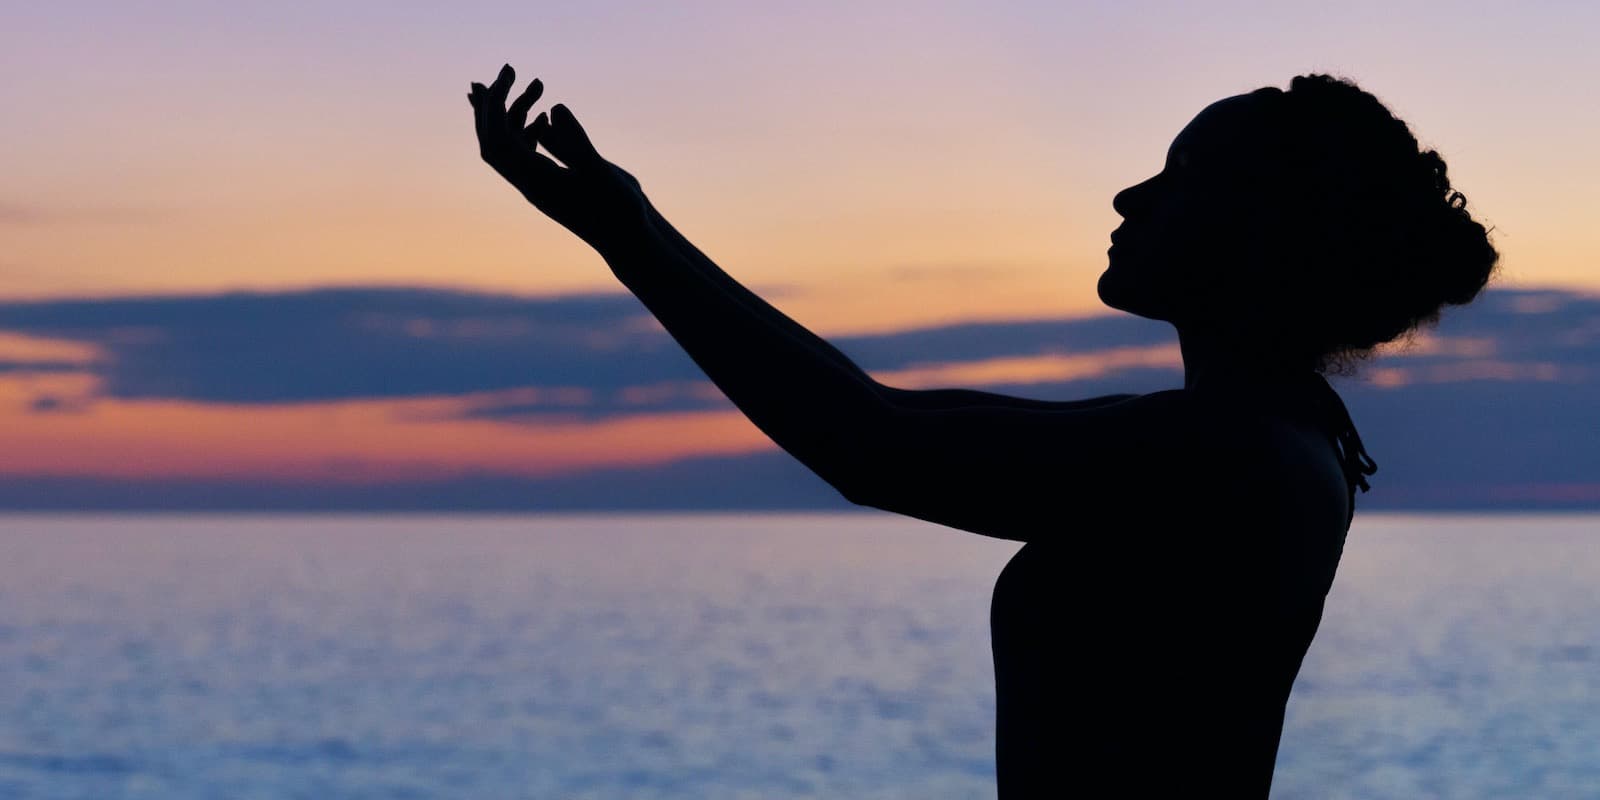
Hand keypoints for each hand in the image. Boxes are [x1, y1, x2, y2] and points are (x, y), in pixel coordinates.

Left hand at [469, 64, 649, 251]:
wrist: (627, 239)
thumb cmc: (618, 210)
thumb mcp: (601, 172)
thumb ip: (576, 142)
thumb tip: (554, 109)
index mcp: (536, 181)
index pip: (499, 140)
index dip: (496, 104)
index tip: (508, 74)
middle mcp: (531, 182)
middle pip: (493, 141)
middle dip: (495, 103)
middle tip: (508, 69)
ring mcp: (540, 183)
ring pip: (510, 144)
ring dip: (516, 111)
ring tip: (539, 84)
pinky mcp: (552, 183)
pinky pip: (526, 153)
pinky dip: (527, 128)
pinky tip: (543, 117)